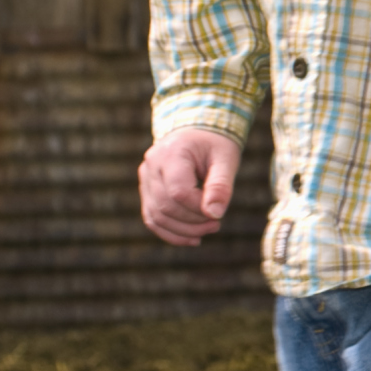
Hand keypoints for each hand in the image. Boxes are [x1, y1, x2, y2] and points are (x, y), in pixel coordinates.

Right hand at [140, 129, 242, 245]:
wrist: (197, 132)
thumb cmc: (215, 144)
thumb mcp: (226, 158)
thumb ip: (221, 185)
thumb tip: (215, 215)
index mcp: (171, 153)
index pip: (178, 192)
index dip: (198, 208)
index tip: (218, 212)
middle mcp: (151, 166)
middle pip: (166, 206)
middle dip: (193, 222)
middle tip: (216, 224)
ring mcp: (145, 179)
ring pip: (156, 215)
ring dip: (182, 231)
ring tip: (208, 230)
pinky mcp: (146, 190)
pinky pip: (152, 217)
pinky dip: (170, 232)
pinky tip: (193, 238)